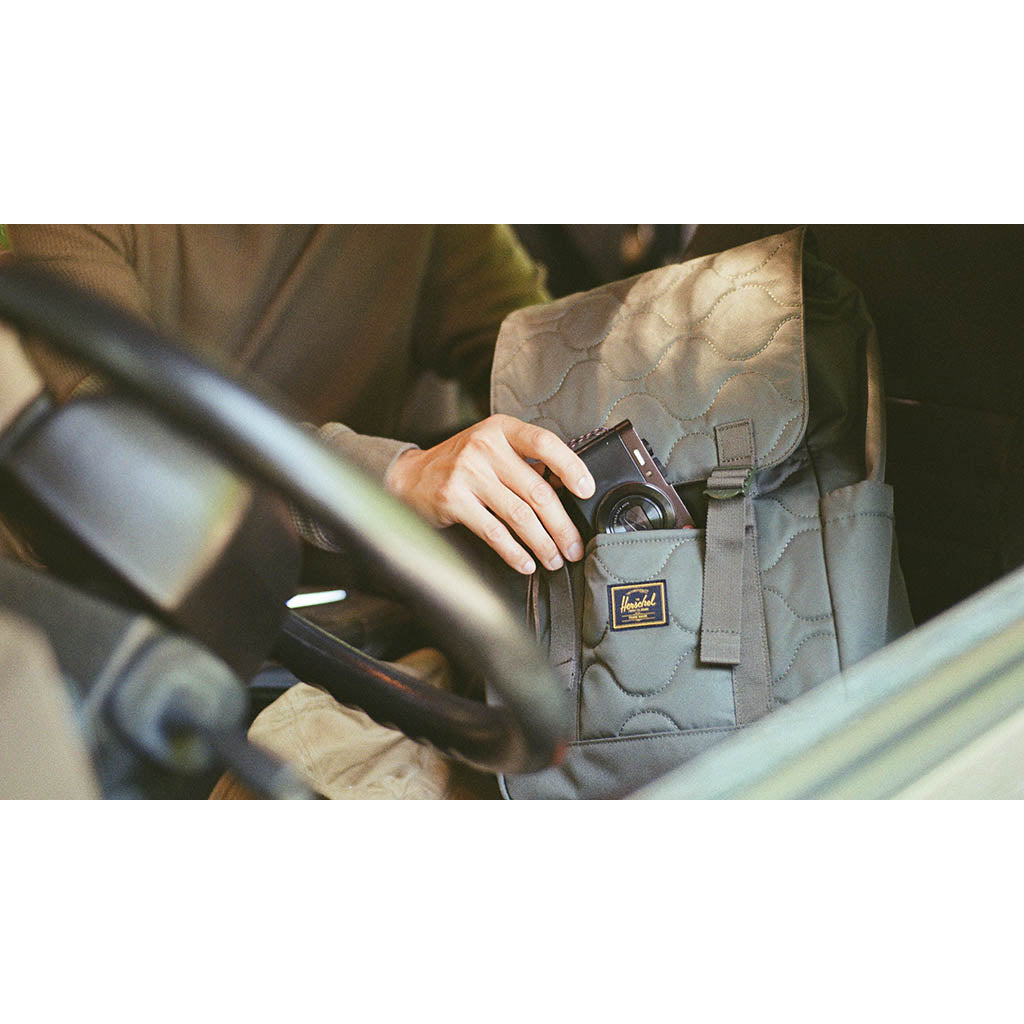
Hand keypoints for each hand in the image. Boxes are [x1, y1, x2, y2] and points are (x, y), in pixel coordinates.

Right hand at [384, 414, 595, 574]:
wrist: (411, 477)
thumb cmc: (460, 464)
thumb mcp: (491, 448)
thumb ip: (524, 462)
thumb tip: (567, 492)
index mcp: (501, 429)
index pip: (544, 443)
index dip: (571, 467)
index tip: (587, 491)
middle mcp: (485, 447)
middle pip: (537, 491)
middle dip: (562, 525)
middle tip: (574, 546)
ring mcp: (468, 474)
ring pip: (520, 516)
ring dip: (543, 544)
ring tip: (554, 559)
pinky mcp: (454, 500)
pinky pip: (494, 533)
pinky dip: (514, 553)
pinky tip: (525, 563)